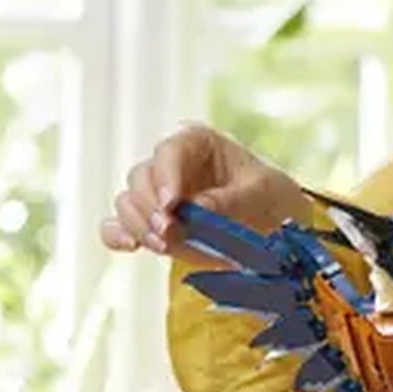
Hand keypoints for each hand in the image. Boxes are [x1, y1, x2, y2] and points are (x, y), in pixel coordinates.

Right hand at [100, 122, 307, 256]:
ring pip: (128, 202)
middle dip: (150, 207)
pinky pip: (118, 226)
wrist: (274, 229)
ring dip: (139, 225)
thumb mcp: (263, 194)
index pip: (170, 151)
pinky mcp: (150, 224)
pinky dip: (118, 236)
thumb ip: (230, 200)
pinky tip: (131, 247)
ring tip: (163, 245)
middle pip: (141, 178)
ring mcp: (156, 196)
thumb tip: (196, 207)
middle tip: (169, 231)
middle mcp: (171, 166)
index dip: (166, 176)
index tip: (172, 204)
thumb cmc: (271, 199)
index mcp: (198, 143)